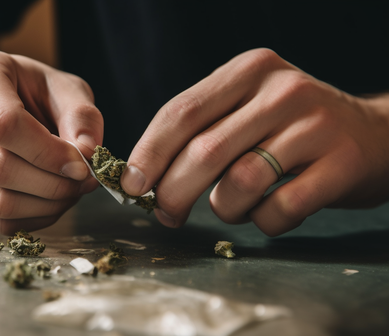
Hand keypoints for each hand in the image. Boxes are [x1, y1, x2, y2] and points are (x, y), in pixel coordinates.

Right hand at [0, 49, 101, 233]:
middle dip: (53, 183)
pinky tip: (53, 201)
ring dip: (47, 205)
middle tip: (85, 180)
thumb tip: (86, 154)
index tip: (82, 164)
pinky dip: (35, 218)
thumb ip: (81, 115)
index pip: (4, 124)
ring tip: (73, 189)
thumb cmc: (33, 90)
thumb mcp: (64, 86)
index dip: (49, 152)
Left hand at [121, 48, 388, 235]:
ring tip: (231, 206)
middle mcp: (282, 91)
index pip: (181, 112)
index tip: (129, 185)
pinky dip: (263, 222)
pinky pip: (280, 209)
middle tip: (166, 213)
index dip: (148, 154)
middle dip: (173, 192)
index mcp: (248, 71)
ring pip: (240, 182)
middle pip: (205, 151)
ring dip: (224, 208)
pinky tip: (267, 213)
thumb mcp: (246, 109)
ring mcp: (315, 126)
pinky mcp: (341, 164)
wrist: (373, 135)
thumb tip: (142, 177)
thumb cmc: (290, 128)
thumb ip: (200, 132)